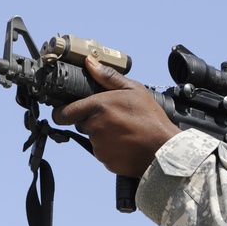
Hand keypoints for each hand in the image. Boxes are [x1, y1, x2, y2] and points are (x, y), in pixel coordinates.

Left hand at [52, 58, 179, 177]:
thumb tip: (90, 63)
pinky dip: (111, 150)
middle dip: (92, 122)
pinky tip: (126, 145)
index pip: (64, 113)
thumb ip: (108, 77)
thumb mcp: (134, 90)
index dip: (62, 113)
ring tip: (124, 133)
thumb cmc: (151, 119)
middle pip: (82, 124)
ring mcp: (99, 147)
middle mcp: (94, 128)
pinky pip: (103, 154)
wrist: (164, 151)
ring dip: (103, 136)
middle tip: (114, 119)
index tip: (64, 113)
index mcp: (97, 107)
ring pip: (93, 140)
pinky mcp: (106, 162)